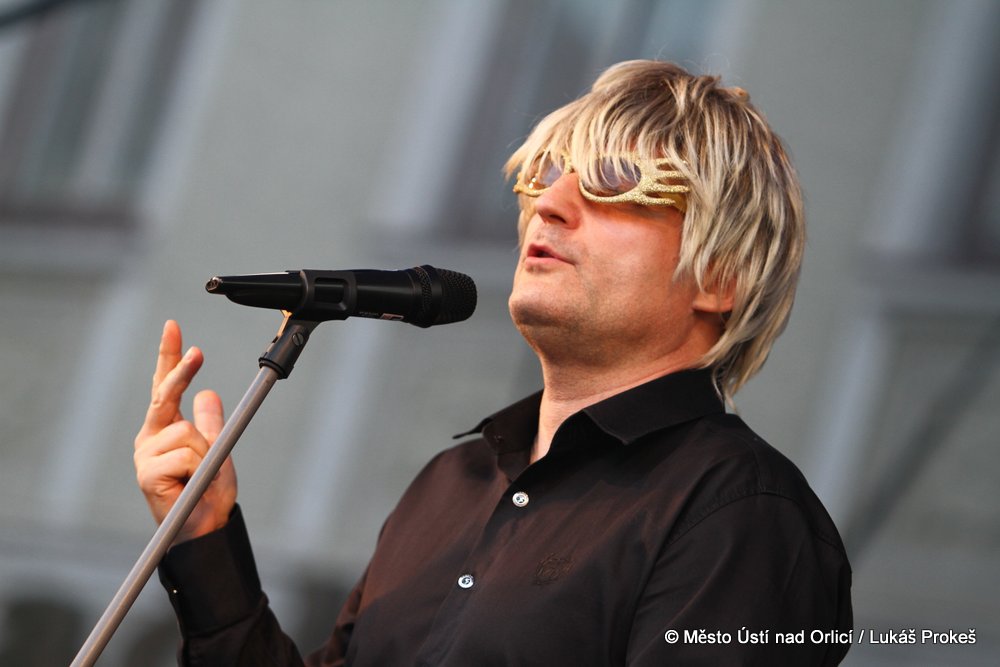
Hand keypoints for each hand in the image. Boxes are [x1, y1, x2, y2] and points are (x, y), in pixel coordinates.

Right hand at [134, 320, 236, 543]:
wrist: (204, 526)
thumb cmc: (207, 491)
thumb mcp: (216, 449)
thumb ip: (209, 423)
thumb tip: (209, 394)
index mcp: (163, 429)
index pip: (163, 385)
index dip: (169, 356)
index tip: (173, 326)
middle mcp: (149, 438)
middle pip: (164, 395)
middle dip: (180, 372)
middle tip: (197, 351)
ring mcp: (145, 455)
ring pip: (189, 433)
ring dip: (206, 454)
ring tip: (200, 476)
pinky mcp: (146, 473)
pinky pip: (187, 454)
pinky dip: (199, 469)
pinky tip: (189, 485)